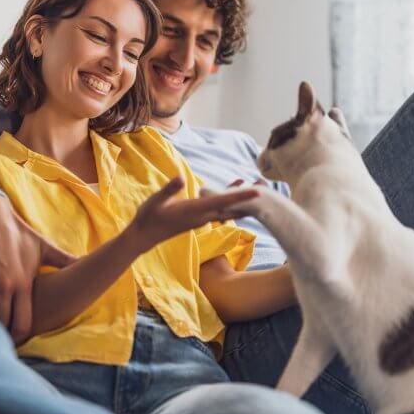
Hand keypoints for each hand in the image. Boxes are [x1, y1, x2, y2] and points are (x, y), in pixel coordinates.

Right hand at [0, 194, 75, 343]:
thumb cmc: (18, 233)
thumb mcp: (44, 247)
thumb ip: (65, 261)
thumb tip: (88, 265)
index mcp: (23, 282)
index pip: (22, 323)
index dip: (21, 336)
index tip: (18, 339)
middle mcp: (3, 285)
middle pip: (2, 325)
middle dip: (2, 335)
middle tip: (1, 341)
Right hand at [126, 177, 259, 252]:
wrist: (145, 236)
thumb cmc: (148, 217)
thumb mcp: (155, 201)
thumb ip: (169, 190)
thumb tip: (180, 178)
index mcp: (194, 210)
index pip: (222, 202)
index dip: (240, 196)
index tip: (257, 192)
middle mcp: (202, 216)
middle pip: (232, 208)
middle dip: (249, 199)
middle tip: (268, 188)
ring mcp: (202, 218)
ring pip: (228, 209)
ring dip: (243, 200)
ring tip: (259, 187)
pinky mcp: (200, 217)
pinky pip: (220, 209)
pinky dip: (231, 200)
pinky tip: (237, 188)